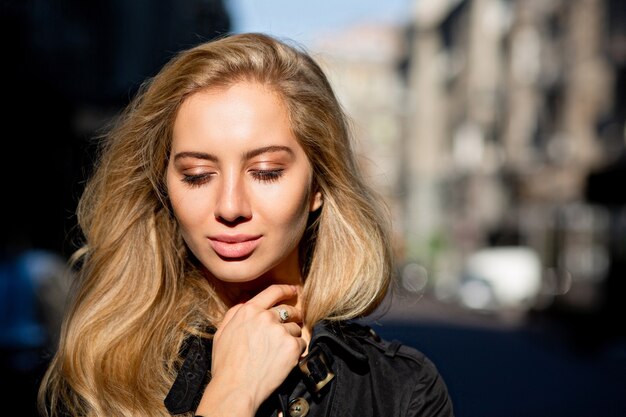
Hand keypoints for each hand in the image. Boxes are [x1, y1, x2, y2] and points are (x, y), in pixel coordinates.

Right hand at [196, 284, 305, 414]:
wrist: (235, 388)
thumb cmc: (226, 364)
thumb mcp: (222, 332)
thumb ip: (234, 313)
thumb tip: (245, 300)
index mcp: (249, 311)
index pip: (273, 292)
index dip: (286, 289)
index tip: (294, 291)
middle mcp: (265, 317)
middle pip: (288, 310)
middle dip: (293, 316)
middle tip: (291, 326)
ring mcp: (279, 331)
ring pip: (296, 328)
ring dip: (292, 337)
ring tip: (279, 351)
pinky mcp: (291, 346)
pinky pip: (301, 343)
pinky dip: (296, 351)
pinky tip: (285, 359)